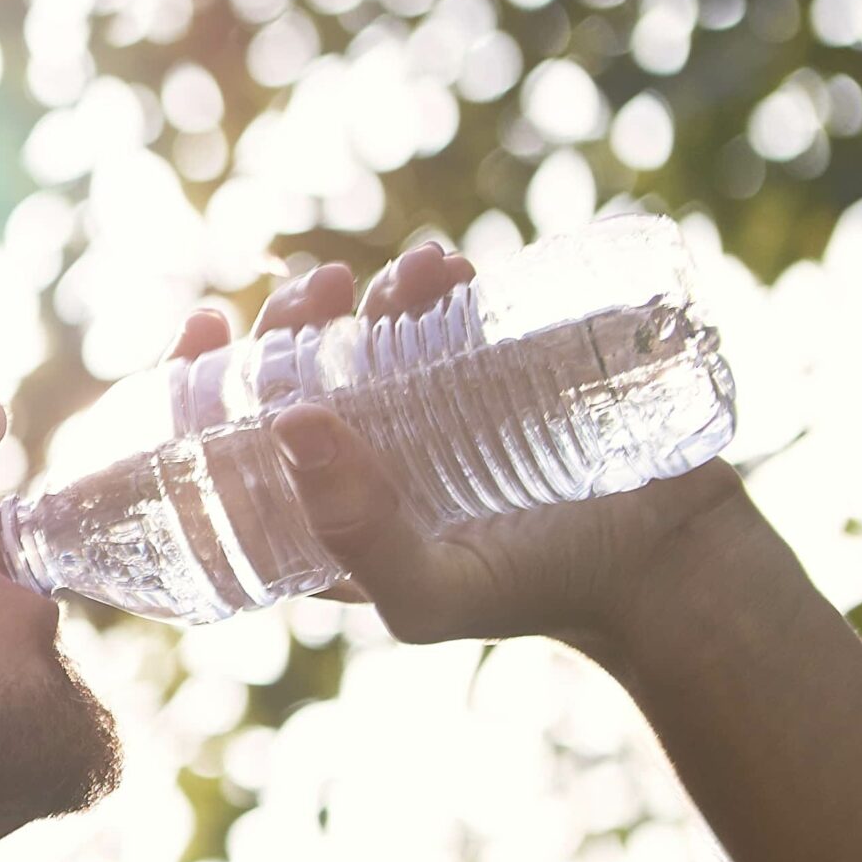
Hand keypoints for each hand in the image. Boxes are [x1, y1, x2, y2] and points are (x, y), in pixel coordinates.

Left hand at [168, 245, 757, 654]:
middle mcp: (360, 460)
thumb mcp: (427, 594)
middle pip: (291, 374)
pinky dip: (434, 282)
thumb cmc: (531, 595)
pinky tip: (443, 267)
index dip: (197, 382)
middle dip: (289, 321)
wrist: (664, 568)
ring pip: (364, 334)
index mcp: (315, 515)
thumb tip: (287, 422)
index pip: (225, 445)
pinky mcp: (491, 375)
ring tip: (403, 274)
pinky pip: (443, 314)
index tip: (205, 325)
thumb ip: (354, 533)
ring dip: (367, 292)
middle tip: (319, 289)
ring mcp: (424, 413)